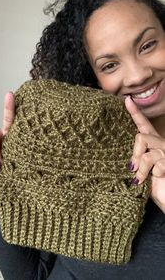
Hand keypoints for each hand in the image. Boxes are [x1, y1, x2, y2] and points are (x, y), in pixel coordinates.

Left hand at [125, 97, 164, 212]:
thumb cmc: (154, 186)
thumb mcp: (140, 171)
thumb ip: (136, 161)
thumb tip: (128, 161)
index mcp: (152, 144)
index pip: (143, 125)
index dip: (135, 113)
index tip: (127, 100)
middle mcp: (161, 145)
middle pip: (141, 138)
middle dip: (135, 154)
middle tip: (133, 168)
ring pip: (145, 153)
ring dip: (141, 169)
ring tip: (141, 179)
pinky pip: (154, 165)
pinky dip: (150, 176)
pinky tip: (156, 179)